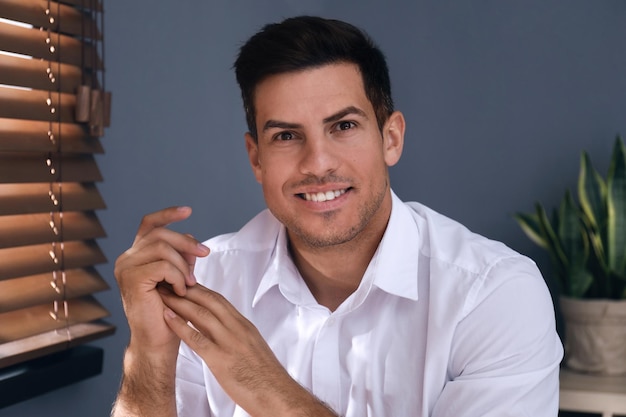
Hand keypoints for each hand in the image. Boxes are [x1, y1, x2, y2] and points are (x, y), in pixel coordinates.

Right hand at [114, 206, 209, 355]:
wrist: (159, 341)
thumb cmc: (170, 311)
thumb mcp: (178, 277)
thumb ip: (181, 257)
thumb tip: (192, 238)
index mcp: (136, 255)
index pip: (150, 224)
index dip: (168, 214)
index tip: (188, 211)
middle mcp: (126, 259)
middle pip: (160, 234)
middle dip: (186, 242)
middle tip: (204, 254)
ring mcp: (126, 268)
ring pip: (163, 249)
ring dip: (182, 265)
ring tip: (190, 284)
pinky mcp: (132, 280)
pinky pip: (162, 266)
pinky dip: (178, 277)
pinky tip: (182, 291)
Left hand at [159, 284, 337, 416]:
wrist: (278, 395)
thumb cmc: (265, 377)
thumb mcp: (252, 348)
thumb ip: (237, 337)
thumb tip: (221, 332)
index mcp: (245, 326)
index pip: (219, 300)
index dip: (200, 289)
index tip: (184, 283)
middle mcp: (237, 328)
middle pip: (209, 300)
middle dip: (187, 288)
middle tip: (169, 281)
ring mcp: (230, 342)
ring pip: (201, 314)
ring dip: (179, 301)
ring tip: (163, 293)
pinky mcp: (222, 359)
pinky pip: (197, 338)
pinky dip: (180, 325)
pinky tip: (167, 318)